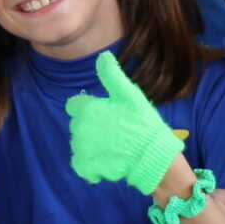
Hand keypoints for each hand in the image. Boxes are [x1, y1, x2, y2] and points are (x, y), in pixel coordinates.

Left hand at [66, 50, 183, 196]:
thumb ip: (112, 75)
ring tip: (112, 147)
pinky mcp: (86, 167)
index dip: (87, 108)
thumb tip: (102, 55)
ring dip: (90, 146)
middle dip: (90, 127)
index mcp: (87, 108)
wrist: (151, 154)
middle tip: (113, 131)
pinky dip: (89, 165)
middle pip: (77, 125)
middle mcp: (79, 128)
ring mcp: (81, 150)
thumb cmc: (142, 122)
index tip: (104, 113)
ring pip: (79, 145)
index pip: (74, 106)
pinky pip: (80, 165)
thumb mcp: (129, 94)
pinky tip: (104, 162)